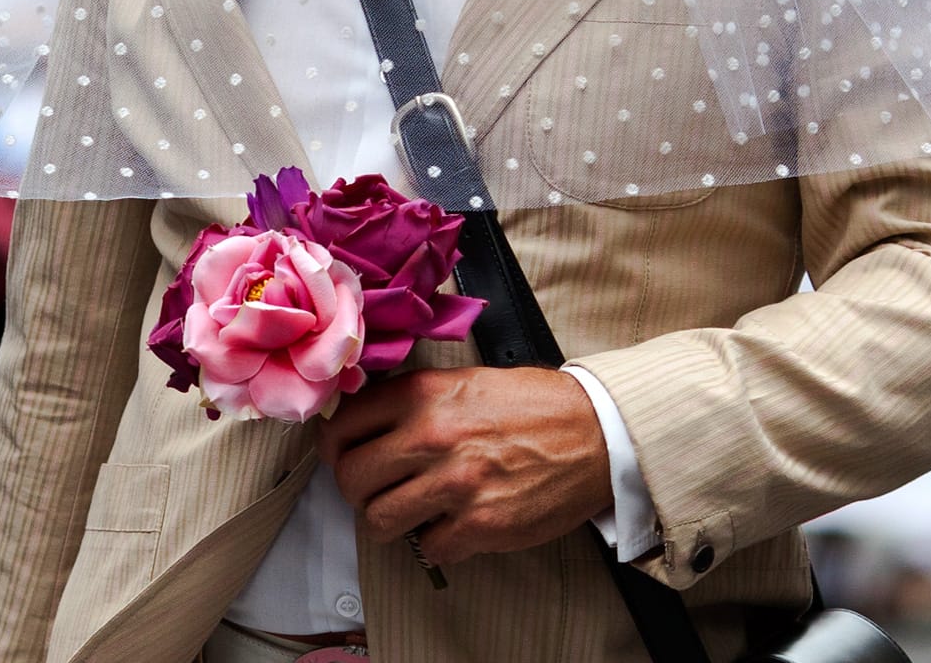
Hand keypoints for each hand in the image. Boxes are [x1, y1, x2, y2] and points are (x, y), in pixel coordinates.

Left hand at [316, 365, 612, 564]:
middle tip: (376, 486)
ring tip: (410, 508)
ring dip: (389, 520)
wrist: (594, 432)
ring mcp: (455, 484)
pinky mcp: (480, 525)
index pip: (344, 425)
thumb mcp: (465, 381)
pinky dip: (435, 542)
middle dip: (357, 487)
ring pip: (379, 520)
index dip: (336, 445)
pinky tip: (452, 522)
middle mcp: (432, 437)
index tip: (342, 452)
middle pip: (351, 478)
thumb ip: (414, 399)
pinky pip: (428, 548)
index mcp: (424, 394)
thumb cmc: (533, 404)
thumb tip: (365, 419)